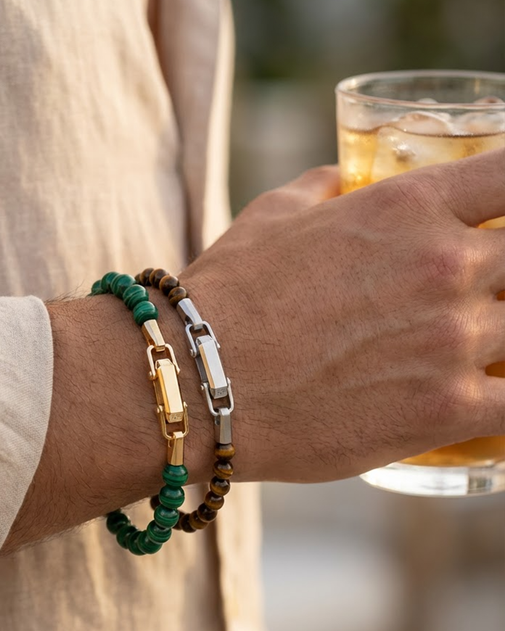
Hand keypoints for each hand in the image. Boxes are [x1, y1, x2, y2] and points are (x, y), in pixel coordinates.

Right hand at [182, 149, 504, 482]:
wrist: (197, 382)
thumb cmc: (229, 297)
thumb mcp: (274, 215)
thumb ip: (325, 188)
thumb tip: (343, 179)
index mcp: (410, 205)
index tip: (496, 219)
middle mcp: (447, 265)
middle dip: (503, 276)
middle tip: (472, 299)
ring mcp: (454, 340)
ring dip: (501, 339)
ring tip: (464, 352)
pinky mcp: (448, 410)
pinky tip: (486, 403)